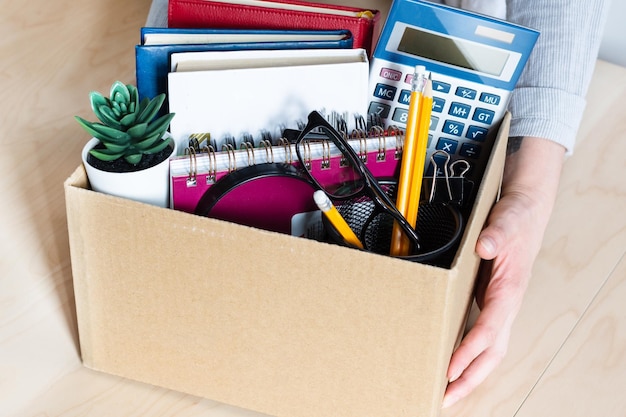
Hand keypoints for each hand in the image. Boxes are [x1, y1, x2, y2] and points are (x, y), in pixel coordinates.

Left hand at [442, 137, 565, 407]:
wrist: (526, 212)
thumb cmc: (517, 218)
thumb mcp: (508, 219)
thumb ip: (498, 232)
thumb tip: (486, 244)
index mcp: (509, 289)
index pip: (489, 329)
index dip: (469, 351)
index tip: (450, 370)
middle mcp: (506, 304)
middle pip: (492, 353)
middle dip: (470, 379)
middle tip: (445, 398)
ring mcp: (499, 306)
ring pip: (488, 350)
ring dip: (469, 373)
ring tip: (445, 391)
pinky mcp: (491, 302)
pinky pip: (481, 336)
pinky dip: (468, 354)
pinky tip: (450, 360)